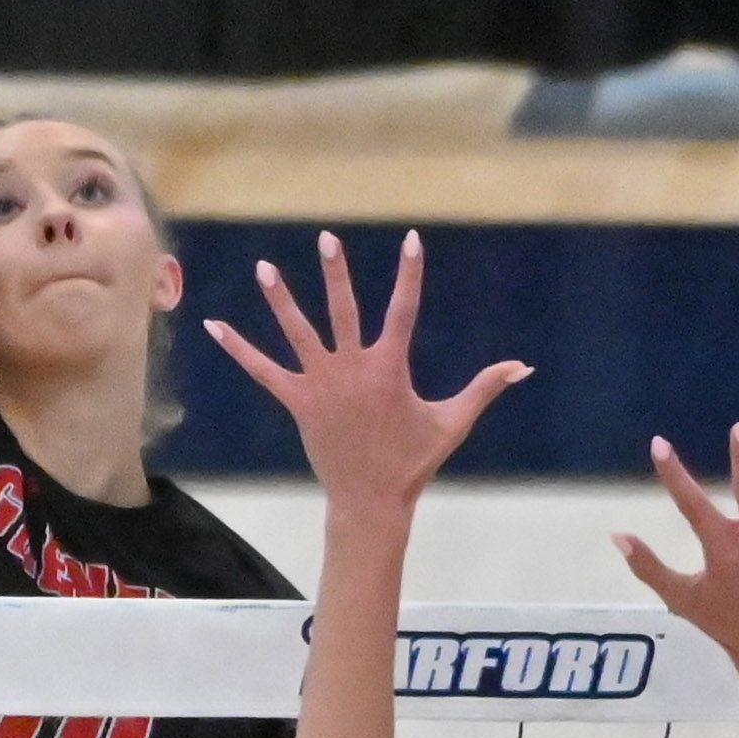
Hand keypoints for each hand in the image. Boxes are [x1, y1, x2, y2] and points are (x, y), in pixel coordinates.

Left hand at [200, 232, 530, 525]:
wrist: (372, 500)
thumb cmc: (414, 461)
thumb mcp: (452, 422)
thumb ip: (485, 387)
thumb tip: (524, 366)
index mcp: (389, 368)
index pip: (403, 310)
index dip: (410, 274)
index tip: (412, 239)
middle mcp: (353, 369)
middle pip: (343, 310)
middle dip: (336, 273)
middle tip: (327, 237)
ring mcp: (322, 385)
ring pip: (298, 333)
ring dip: (281, 300)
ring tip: (265, 266)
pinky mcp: (298, 402)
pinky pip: (264, 371)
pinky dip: (240, 349)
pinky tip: (215, 326)